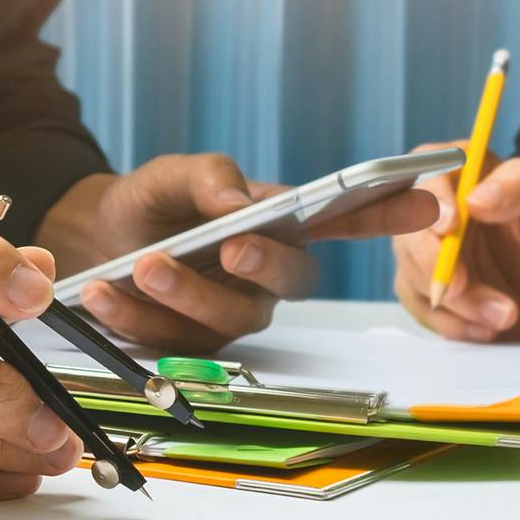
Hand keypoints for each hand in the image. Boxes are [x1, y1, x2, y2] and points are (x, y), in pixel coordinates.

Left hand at [40, 155, 433, 352]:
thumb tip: (236, 198)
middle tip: (231, 244)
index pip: (346, 220)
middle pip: (294, 281)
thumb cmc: (152, 204)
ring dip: (185, 291)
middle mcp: (268, 277)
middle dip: (265, 264)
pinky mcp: (189, 345)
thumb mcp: (172, 174)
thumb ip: (207, 176)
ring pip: (228, 316)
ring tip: (143, 263)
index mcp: (281, 226)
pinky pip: (170, 337)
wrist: (92, 240)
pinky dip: (132, 312)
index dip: (388, 214)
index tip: (427, 203)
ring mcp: (231, 314)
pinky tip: (102, 289)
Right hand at [391, 155, 519, 341]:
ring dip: (455, 302)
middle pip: (408, 226)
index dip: (431, 198)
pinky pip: (421, 306)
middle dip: (432, 262)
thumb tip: (477, 198)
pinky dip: (451, 324)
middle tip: (461, 288)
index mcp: (465, 171)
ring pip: (413, 272)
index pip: (430, 169)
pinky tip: (485, 329)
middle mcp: (437, 207)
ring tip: (503, 315)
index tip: (448, 228)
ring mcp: (425, 249)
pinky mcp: (425, 286)